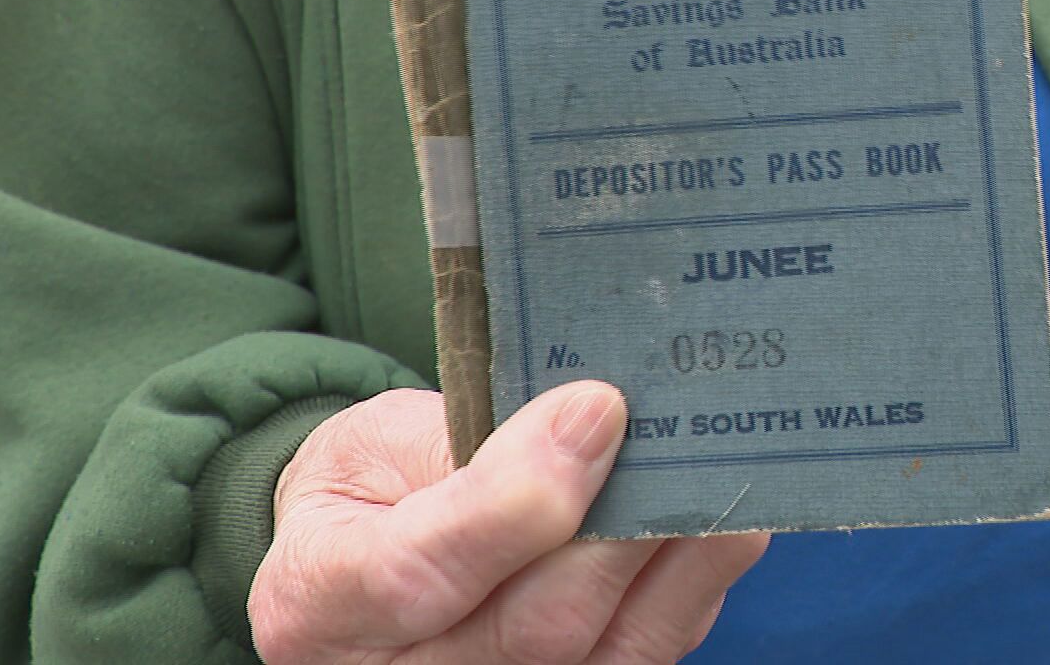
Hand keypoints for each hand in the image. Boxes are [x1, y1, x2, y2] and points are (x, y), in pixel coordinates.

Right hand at [250, 381, 769, 663]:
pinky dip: (690, 595)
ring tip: (725, 486)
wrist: (361, 554)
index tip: (596, 409)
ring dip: (679, 567)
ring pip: (605, 656)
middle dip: (619, 531)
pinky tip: (722, 533)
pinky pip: (638, 660)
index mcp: (323, 598)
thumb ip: (463, 442)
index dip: (518, 499)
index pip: (421, 571)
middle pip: (534, 628)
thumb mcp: (377, 440)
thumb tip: (591, 420)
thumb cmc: (370, 485)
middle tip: (681, 440)